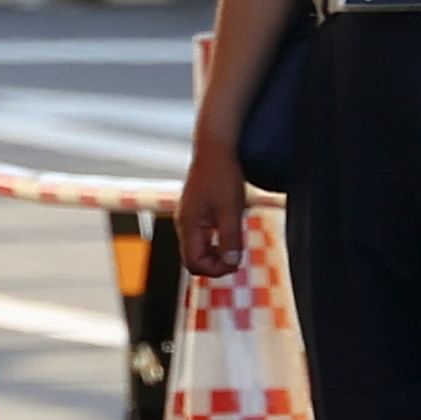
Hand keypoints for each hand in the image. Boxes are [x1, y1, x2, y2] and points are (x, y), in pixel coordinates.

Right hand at [179, 138, 250, 277]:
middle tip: (237, 258)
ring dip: (215, 254)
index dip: (215, 270)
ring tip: (235, 245)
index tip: (236, 263)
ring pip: (196, 250)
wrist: (215, 149)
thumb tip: (232, 263)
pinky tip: (229, 233)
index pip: (194, 263)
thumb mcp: (231, 210)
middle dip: (214, 264)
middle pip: (192, 260)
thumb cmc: (222, 176)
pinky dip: (214, 243)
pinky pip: (200, 237)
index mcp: (188, 225)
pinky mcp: (194, 212)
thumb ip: (231, 238)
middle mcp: (183, 224)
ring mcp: (188, 218)